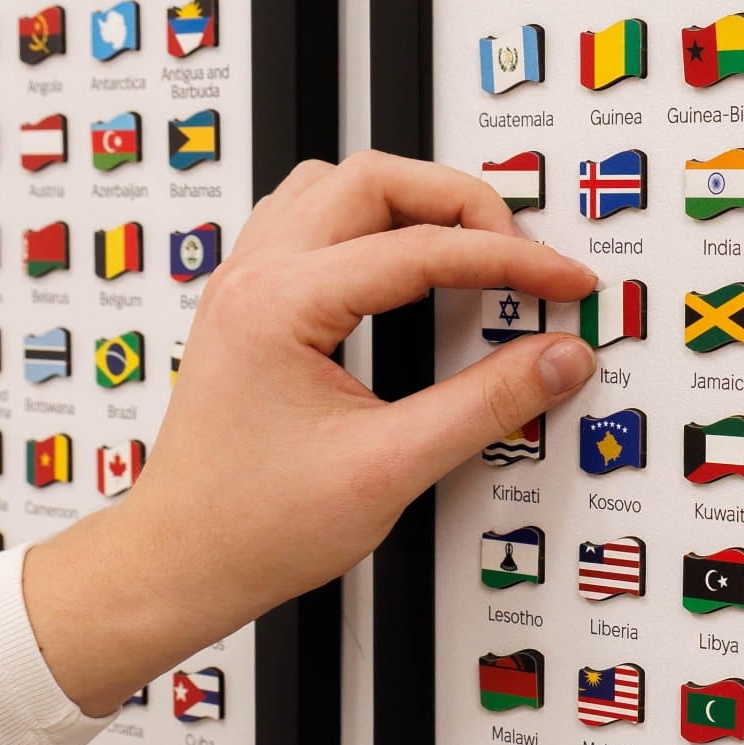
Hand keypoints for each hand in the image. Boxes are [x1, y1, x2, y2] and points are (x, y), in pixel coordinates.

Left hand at [23, 153, 596, 715]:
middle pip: (376, 180)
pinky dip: (371, 225)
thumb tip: (555, 360)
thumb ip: (487, 405)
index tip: (564, 282)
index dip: (512, 260)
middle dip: (464, 204)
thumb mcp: (391, 468)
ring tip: (472, 246)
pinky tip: (403, 264)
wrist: (179, 563)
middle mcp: (255, 277)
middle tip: (523, 253)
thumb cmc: (251, 527)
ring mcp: (245, 285)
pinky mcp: (250, 305)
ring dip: (413, 202)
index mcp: (280, 303)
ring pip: (339, 187)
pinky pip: (312, 221)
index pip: (423, 248)